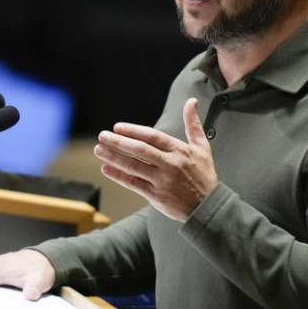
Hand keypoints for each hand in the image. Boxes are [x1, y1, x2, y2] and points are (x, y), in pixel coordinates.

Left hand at [94, 97, 217, 220]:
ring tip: (99, 150)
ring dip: (114, 158)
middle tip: (102, 136)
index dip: (133, 131)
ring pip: (134, 166)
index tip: (117, 127)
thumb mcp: (202, 147)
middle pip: (140, 150)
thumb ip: (193, 124)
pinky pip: (134, 184)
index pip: (152, 137)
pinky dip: (119, 176)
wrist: (208, 206)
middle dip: (119, 142)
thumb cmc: (203, 175)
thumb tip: (191, 101)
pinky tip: (106, 169)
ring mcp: (162, 181)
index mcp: (179, 150)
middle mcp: (170, 164)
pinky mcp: (156, 196)